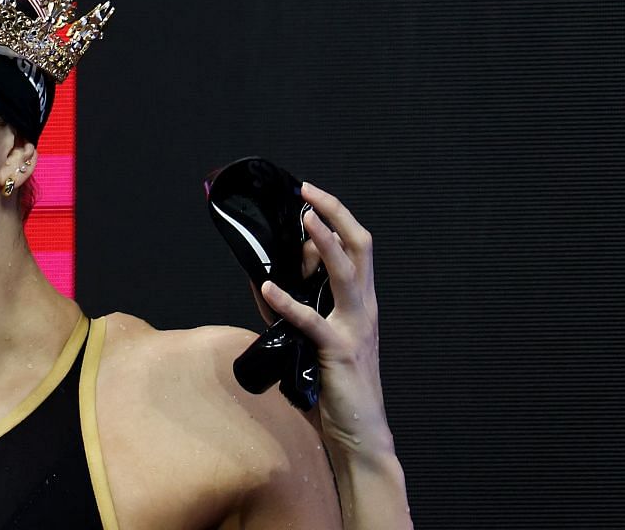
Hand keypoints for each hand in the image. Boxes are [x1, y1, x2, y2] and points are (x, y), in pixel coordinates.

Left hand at [258, 182, 394, 455]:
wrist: (359, 434)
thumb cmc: (333, 385)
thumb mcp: (311, 339)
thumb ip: (291, 310)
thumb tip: (260, 281)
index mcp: (360, 302)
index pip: (356, 248)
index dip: (334, 220)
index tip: (307, 199)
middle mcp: (364, 309)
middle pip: (361, 247)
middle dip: (336, 214)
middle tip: (307, 191)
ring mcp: (355, 328)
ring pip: (347, 274)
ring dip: (325, 244)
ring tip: (305, 219)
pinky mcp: (340, 352)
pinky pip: (312, 321)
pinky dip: (288, 303)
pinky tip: (267, 289)